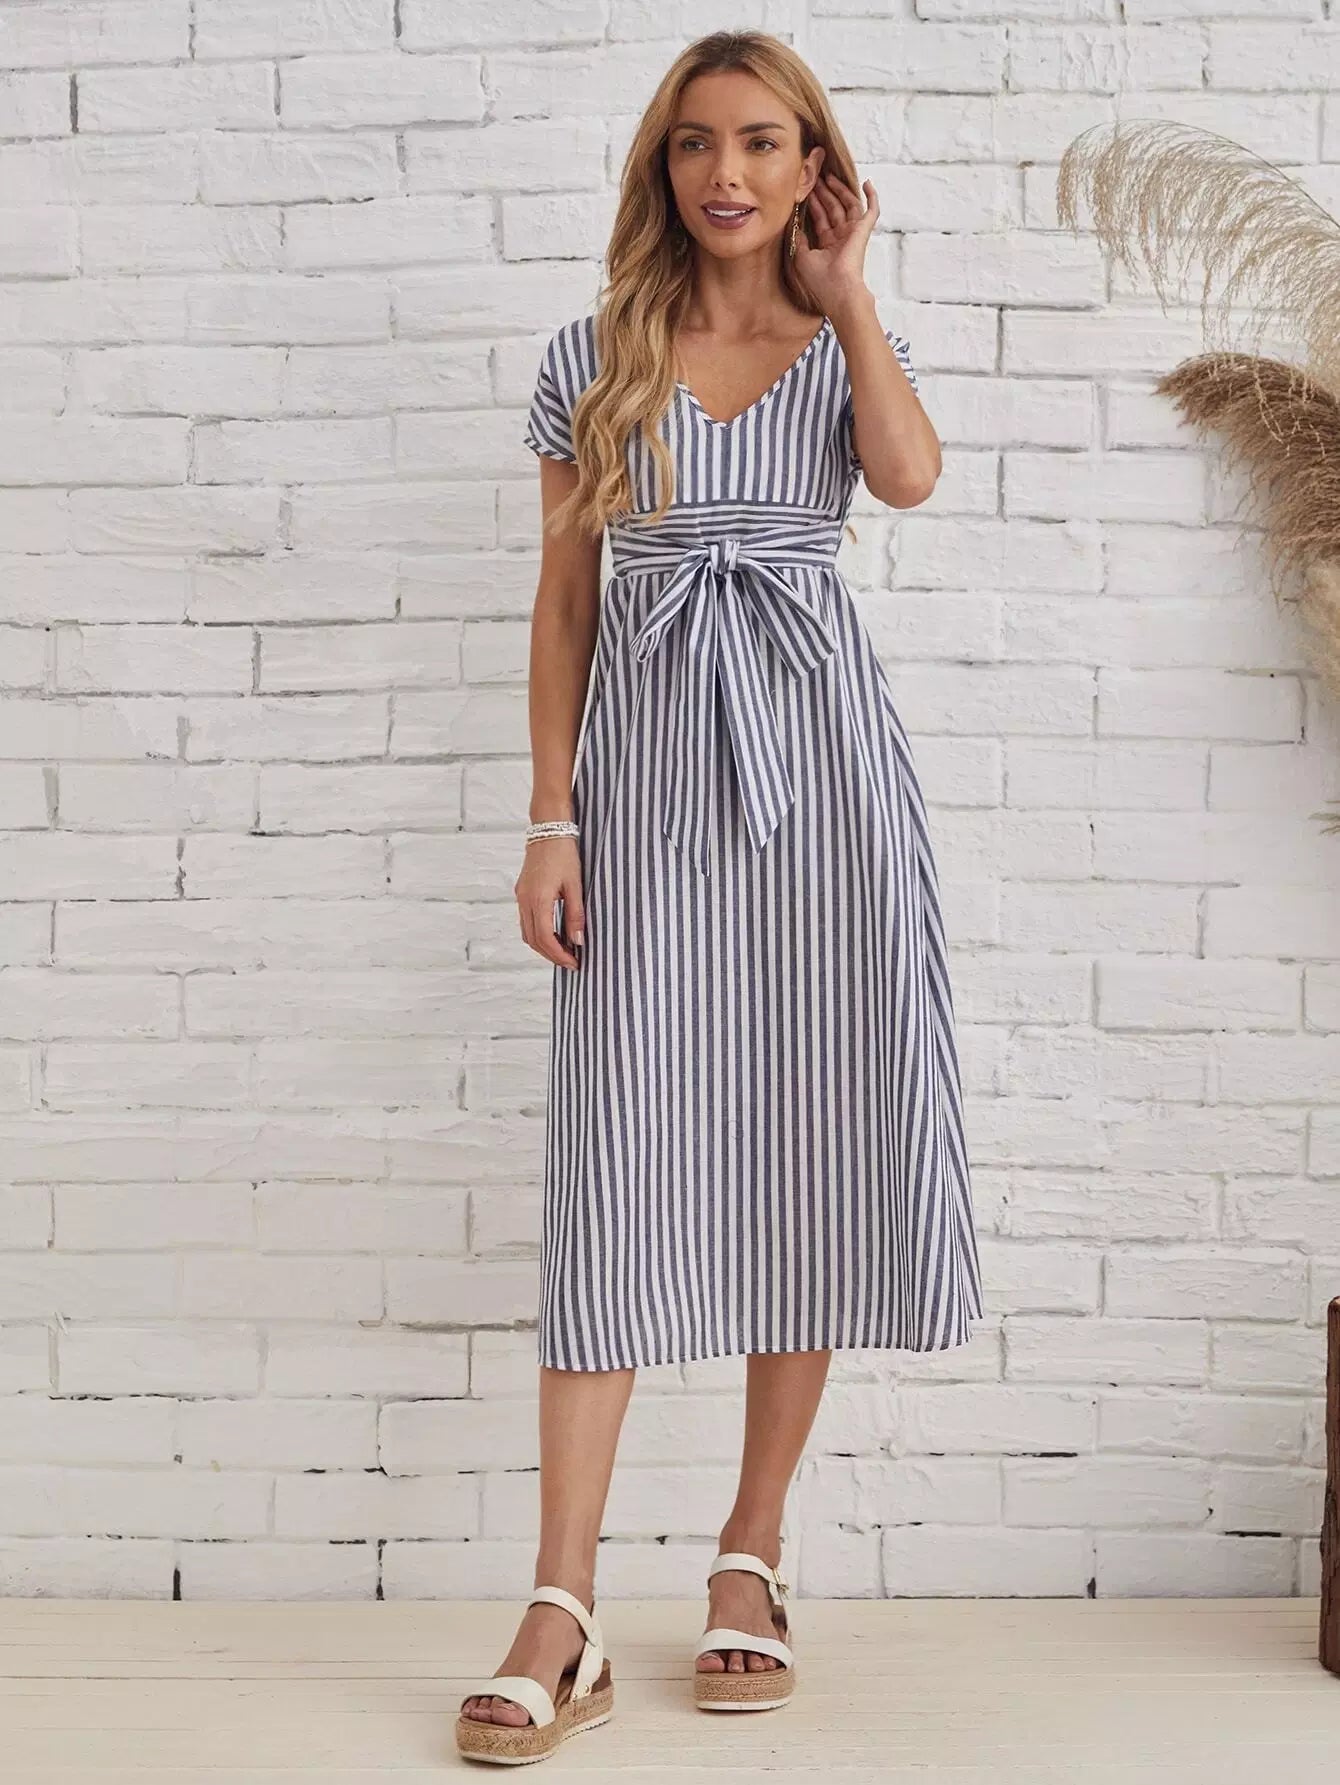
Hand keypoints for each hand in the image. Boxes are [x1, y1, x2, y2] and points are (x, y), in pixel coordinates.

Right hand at [515, 836, 584, 970]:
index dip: (559, 955)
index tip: (574, 963)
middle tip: (571, 962)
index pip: (545, 938)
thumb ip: (576, 915)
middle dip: (551, 955)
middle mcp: (525, 901)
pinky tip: (555, 933)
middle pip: (533, 940)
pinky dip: (539, 932)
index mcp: (538, 900)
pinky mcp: (522, 892)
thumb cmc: (564, 854)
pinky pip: (526, 920)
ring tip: (564, 950)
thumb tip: (578, 941)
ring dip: (544, 945)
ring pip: (527, 932)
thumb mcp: (575, 885)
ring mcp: (521, 897)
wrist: (548, 830)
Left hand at [794, 170, 877, 312]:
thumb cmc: (821, 280)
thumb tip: (795, 225)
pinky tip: (868, 183)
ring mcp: (853, 233)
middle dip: (824, 192)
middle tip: (814, 176)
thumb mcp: (802, 257)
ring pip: (848, 204)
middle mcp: (842, 237)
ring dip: (839, 190)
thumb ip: (800, 240)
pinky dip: (872, 197)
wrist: (839, 290)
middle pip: (833, 208)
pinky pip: (872, 210)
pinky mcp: (863, 230)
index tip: (805, 189)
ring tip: (828, 175)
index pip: (821, 218)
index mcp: (829, 245)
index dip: (814, 203)